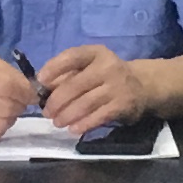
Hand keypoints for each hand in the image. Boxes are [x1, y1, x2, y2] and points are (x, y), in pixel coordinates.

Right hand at [0, 52, 40, 142]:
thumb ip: (8, 72)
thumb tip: (31, 91)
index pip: (8, 86)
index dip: (25, 93)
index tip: (32, 95)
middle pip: (6, 108)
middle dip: (18, 107)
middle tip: (16, 103)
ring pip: (1, 125)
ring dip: (9, 119)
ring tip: (3, 111)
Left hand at [37, 44, 152, 136]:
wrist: (143, 86)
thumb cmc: (106, 76)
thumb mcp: (91, 67)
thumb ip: (68, 74)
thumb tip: (42, 88)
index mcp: (96, 53)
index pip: (72, 56)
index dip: (53, 68)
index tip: (40, 81)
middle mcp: (107, 67)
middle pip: (75, 85)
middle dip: (57, 101)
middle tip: (47, 112)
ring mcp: (117, 86)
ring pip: (85, 103)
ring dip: (67, 115)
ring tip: (57, 122)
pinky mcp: (123, 105)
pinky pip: (99, 116)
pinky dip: (84, 124)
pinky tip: (73, 129)